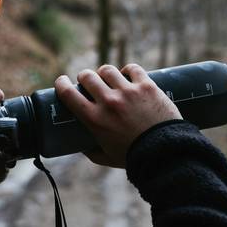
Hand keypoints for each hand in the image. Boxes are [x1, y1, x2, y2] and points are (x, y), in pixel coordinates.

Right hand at [54, 64, 180, 167]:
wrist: (165, 152)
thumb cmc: (134, 157)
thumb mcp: (106, 158)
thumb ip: (92, 153)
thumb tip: (83, 147)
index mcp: (94, 119)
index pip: (68, 93)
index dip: (61, 84)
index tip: (62, 82)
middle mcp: (108, 102)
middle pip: (88, 76)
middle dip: (84, 77)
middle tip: (88, 81)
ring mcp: (128, 92)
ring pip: (108, 70)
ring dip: (104, 73)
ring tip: (108, 78)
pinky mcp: (147, 86)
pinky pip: (132, 68)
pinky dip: (127, 70)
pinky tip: (127, 75)